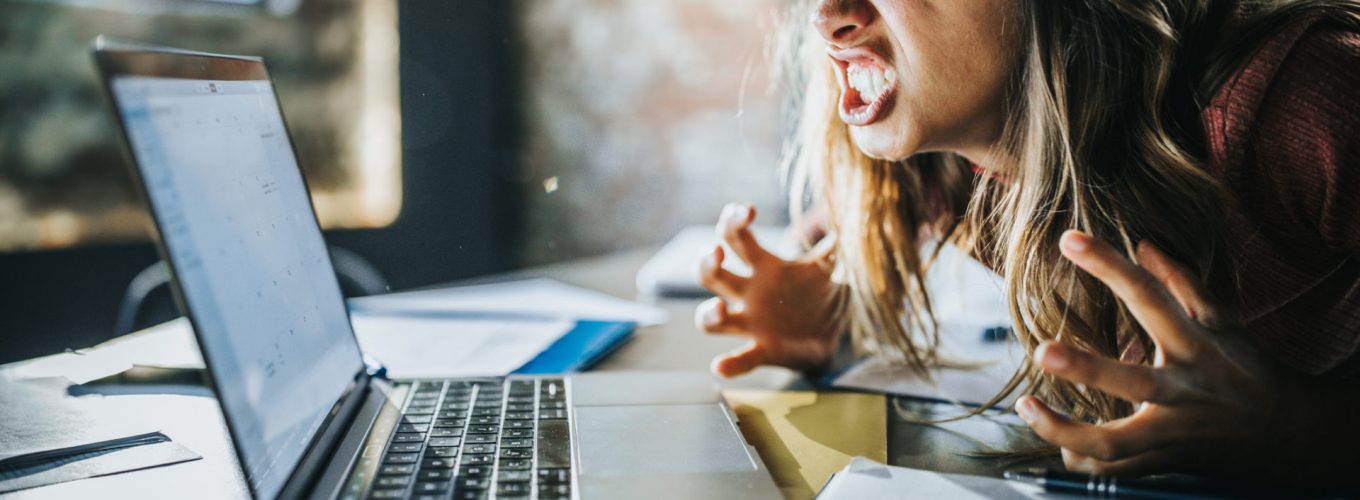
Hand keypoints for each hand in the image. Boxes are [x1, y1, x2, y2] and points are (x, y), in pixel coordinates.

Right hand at [695, 203, 845, 377]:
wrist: (832, 335)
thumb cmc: (818, 295)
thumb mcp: (828, 266)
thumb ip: (835, 242)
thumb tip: (853, 209)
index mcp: (763, 268)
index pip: (736, 238)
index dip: (733, 221)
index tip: (748, 210)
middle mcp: (748, 294)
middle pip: (710, 274)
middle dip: (705, 262)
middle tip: (716, 253)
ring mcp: (750, 323)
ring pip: (711, 319)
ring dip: (709, 314)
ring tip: (719, 309)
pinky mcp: (761, 351)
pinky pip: (740, 358)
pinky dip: (729, 364)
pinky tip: (720, 366)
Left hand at [1016, 230, 1284, 477]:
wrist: (1288, 434)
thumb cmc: (1245, 369)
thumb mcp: (1224, 322)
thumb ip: (1182, 283)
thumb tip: (1142, 244)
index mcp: (1194, 345)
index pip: (1149, 297)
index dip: (1110, 266)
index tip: (1069, 239)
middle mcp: (1182, 390)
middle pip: (1132, 383)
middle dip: (1087, 369)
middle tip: (1042, 351)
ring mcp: (1171, 431)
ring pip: (1114, 443)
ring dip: (1065, 430)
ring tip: (1027, 405)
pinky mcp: (1163, 461)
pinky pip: (1114, 470)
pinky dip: (1082, 459)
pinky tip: (1060, 444)